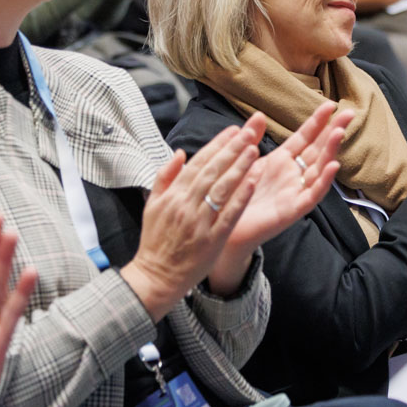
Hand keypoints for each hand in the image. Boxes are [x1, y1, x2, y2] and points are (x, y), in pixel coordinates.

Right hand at [119, 119, 267, 320]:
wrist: (156, 276)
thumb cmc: (155, 241)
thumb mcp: (152, 205)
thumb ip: (164, 177)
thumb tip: (179, 153)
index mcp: (173, 195)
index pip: (198, 163)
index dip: (216, 145)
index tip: (232, 130)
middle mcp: (186, 205)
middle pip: (212, 171)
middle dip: (232, 149)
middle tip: (248, 132)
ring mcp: (200, 222)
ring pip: (222, 189)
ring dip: (239, 168)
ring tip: (255, 150)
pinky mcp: (212, 240)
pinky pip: (229, 214)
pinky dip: (242, 197)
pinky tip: (254, 181)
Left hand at [210, 102, 349, 291]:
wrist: (223, 227)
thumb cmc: (235, 195)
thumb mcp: (244, 163)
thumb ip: (252, 139)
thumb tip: (259, 115)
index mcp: (281, 161)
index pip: (304, 137)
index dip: (317, 121)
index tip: (330, 104)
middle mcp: (292, 175)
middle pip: (317, 150)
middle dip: (333, 132)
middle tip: (349, 114)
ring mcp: (295, 192)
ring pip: (318, 169)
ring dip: (330, 151)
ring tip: (339, 133)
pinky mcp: (293, 211)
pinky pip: (312, 195)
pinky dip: (323, 181)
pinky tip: (333, 166)